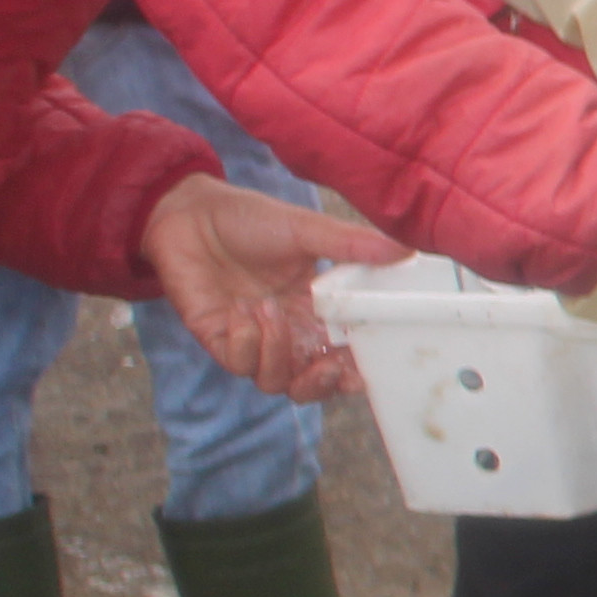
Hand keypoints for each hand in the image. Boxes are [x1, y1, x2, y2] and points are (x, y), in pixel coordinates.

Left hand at [137, 179, 404, 403]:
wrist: (189, 212)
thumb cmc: (250, 219)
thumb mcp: (308, 229)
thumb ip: (354, 245)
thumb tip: (407, 252)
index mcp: (316, 311)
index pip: (344, 355)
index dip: (357, 371)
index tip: (369, 367)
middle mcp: (286, 331)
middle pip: (310, 384)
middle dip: (321, 384)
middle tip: (327, 364)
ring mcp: (250, 338)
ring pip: (274, 381)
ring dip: (278, 354)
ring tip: (269, 310)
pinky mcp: (216, 336)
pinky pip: (237, 362)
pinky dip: (245, 341)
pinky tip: (241, 309)